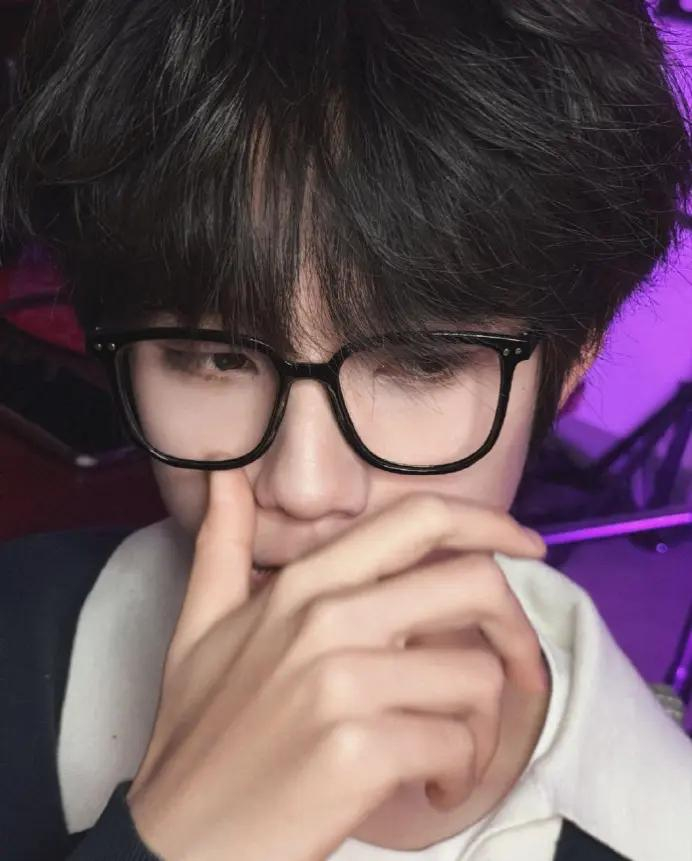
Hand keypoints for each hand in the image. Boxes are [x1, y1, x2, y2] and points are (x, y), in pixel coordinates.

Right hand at [126, 469, 547, 860]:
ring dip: (482, 725)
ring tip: (448, 751)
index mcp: (303, 584)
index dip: (490, 524)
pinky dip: (461, 772)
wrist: (176, 840)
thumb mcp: (199, 627)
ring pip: (477, 676)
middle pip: (474, 586)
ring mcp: (343, 682)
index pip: (419, 520)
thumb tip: (225, 477)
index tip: (528, 548)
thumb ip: (223, 544)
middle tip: (513, 675)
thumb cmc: (198, 734)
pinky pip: (459, 743)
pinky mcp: (359, 749)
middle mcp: (327, 617)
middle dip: (515, 633)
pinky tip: (432, 787)